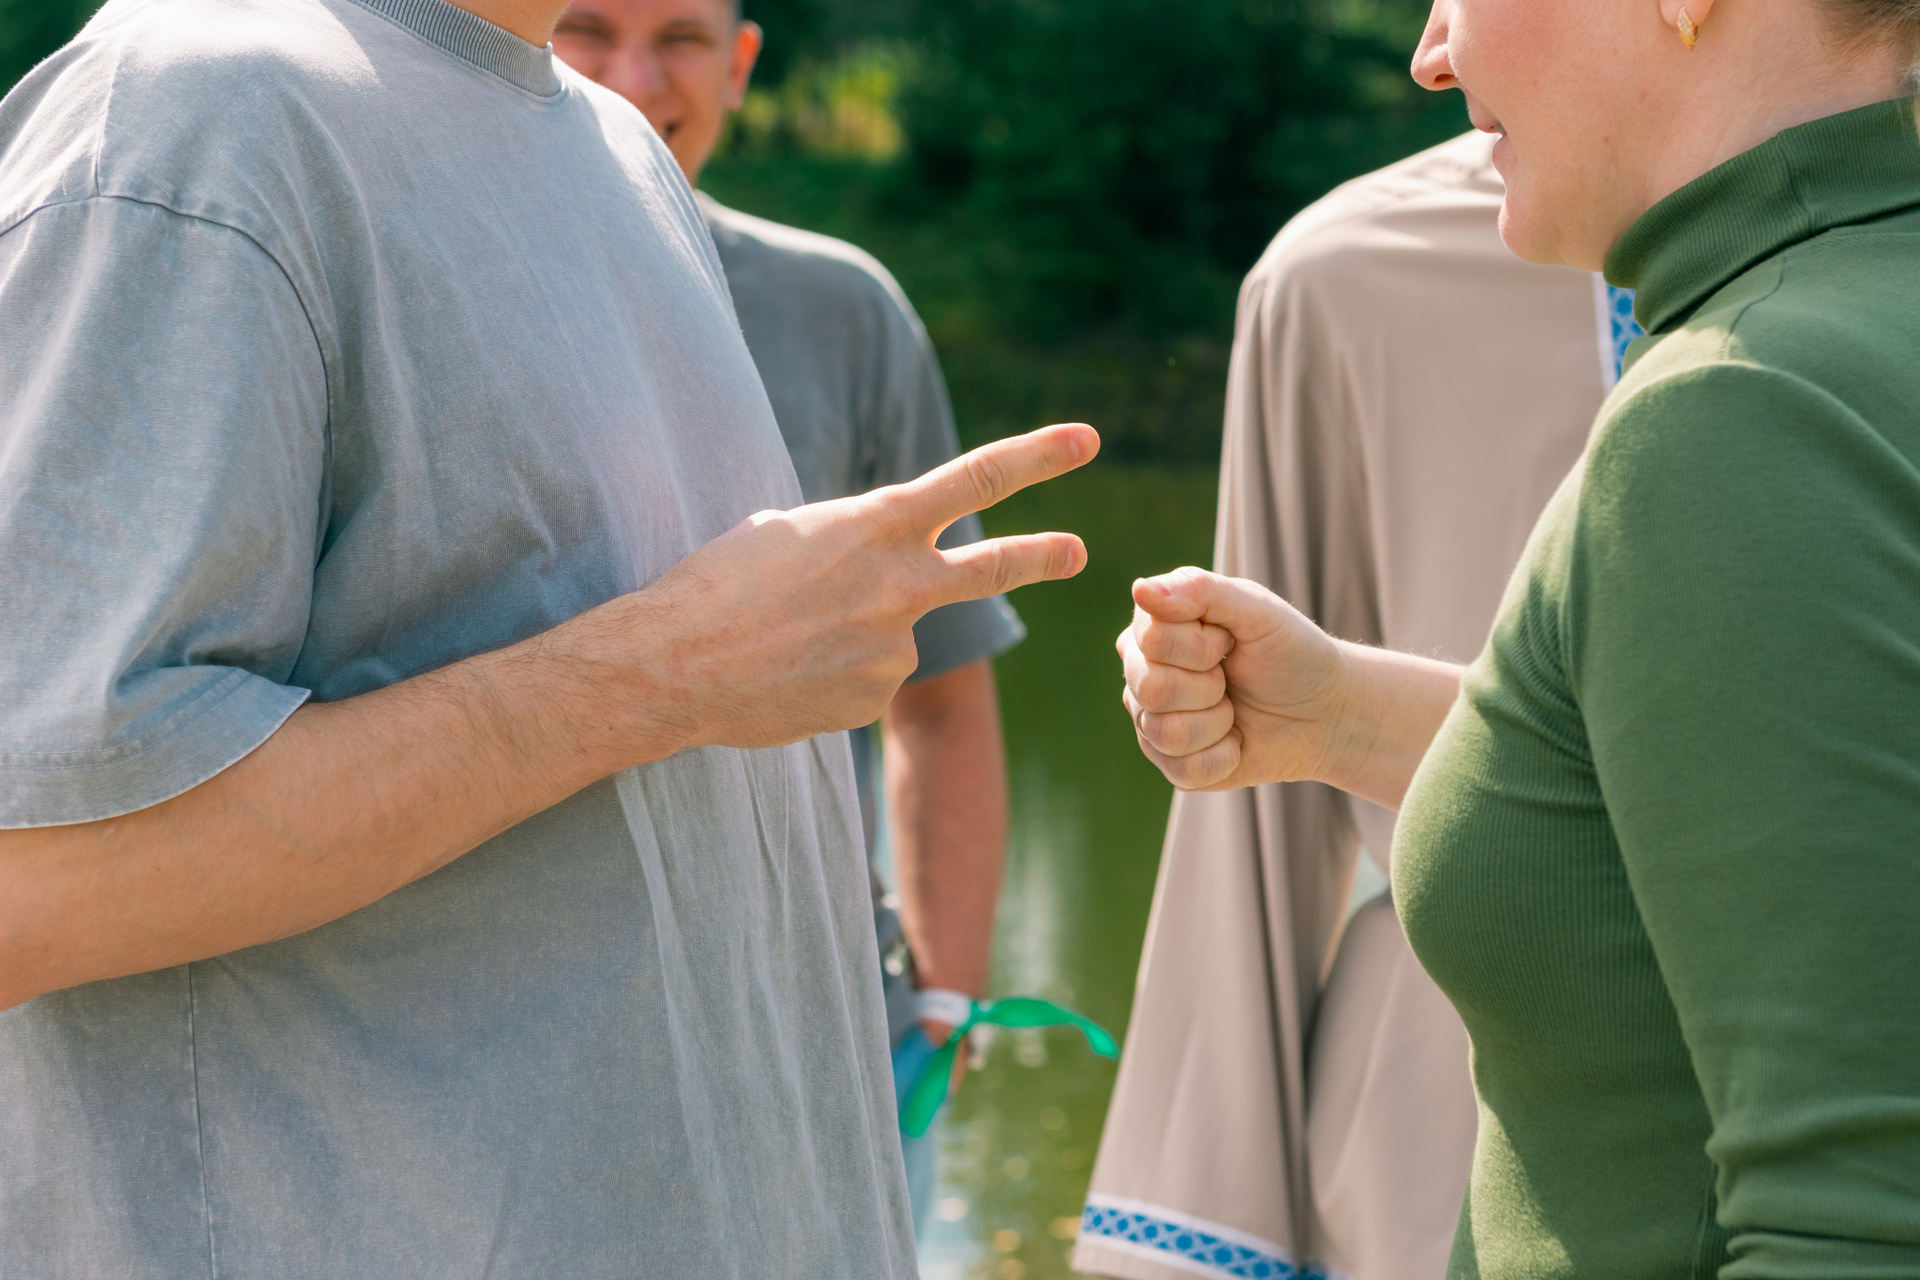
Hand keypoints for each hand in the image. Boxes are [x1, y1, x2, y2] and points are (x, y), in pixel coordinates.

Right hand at [575, 424, 1097, 761]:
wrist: (669, 666)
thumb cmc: (713, 585)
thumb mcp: (782, 531)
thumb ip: (846, 539)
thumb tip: (866, 564)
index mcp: (874, 525)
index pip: (974, 478)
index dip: (1038, 456)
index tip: (1085, 440)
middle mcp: (897, 584)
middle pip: (991, 568)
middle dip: (1041, 557)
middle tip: (1078, 551)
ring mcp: (891, 647)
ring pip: (889, 636)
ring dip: (847, 638)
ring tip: (781, 642)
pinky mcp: (873, 698)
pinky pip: (863, 681)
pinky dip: (830, 677)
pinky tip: (784, 675)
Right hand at [1116, 567, 1354, 791]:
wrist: (1327, 713)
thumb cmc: (1292, 653)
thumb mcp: (1257, 610)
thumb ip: (1199, 590)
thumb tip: (1139, 589)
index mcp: (1154, 627)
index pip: (1153, 640)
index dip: (1201, 647)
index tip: (1230, 640)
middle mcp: (1143, 672)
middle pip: (1150, 688)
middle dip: (1208, 686)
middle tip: (1231, 677)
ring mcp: (1152, 720)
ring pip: (1164, 732)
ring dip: (1216, 724)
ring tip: (1234, 711)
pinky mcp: (1171, 763)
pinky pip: (1181, 771)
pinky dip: (1222, 758)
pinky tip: (1235, 742)